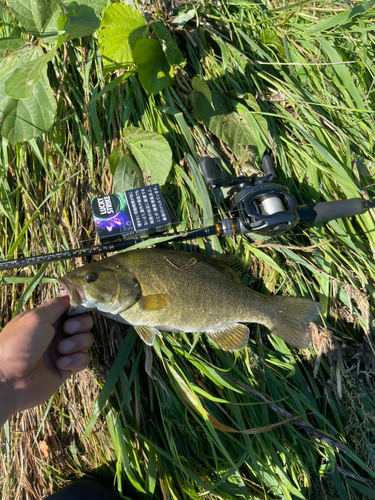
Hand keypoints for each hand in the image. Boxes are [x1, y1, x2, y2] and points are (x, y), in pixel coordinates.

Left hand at [0, 296, 93, 422]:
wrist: (9, 380)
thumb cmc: (19, 344)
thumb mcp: (36, 317)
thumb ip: (58, 305)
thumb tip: (74, 296)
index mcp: (48, 319)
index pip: (73, 308)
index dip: (79, 308)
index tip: (78, 310)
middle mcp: (57, 333)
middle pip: (84, 322)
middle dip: (81, 324)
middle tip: (67, 330)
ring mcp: (63, 351)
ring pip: (86, 340)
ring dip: (77, 343)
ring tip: (61, 350)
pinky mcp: (67, 368)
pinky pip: (84, 359)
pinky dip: (75, 360)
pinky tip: (60, 364)